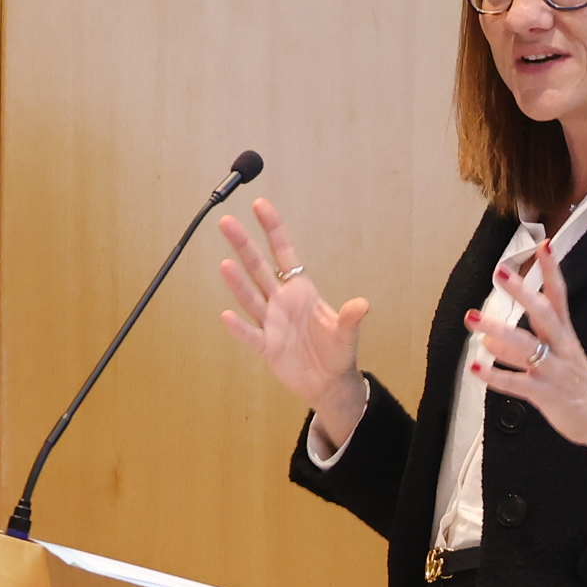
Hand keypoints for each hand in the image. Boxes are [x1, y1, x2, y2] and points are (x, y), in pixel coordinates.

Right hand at [210, 197, 371, 447]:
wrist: (329, 382)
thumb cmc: (337, 352)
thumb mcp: (347, 334)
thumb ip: (351, 319)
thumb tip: (363, 304)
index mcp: (301, 291)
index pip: (284, 254)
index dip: (273, 229)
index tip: (260, 204)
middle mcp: (281, 301)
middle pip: (258, 268)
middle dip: (243, 245)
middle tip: (226, 221)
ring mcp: (271, 322)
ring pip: (250, 297)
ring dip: (237, 282)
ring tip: (224, 263)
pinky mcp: (267, 346)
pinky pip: (251, 334)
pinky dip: (240, 327)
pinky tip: (227, 315)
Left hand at [465, 232, 586, 461]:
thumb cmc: (575, 386)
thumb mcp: (555, 359)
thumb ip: (521, 347)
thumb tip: (488, 336)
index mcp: (565, 336)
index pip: (559, 297)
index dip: (551, 271)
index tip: (544, 245)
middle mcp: (562, 349)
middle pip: (544, 314)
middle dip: (522, 292)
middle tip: (499, 273)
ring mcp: (554, 371)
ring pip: (526, 346)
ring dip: (497, 330)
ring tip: (472, 319)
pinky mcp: (547, 395)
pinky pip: (518, 383)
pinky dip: (496, 376)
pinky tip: (476, 369)